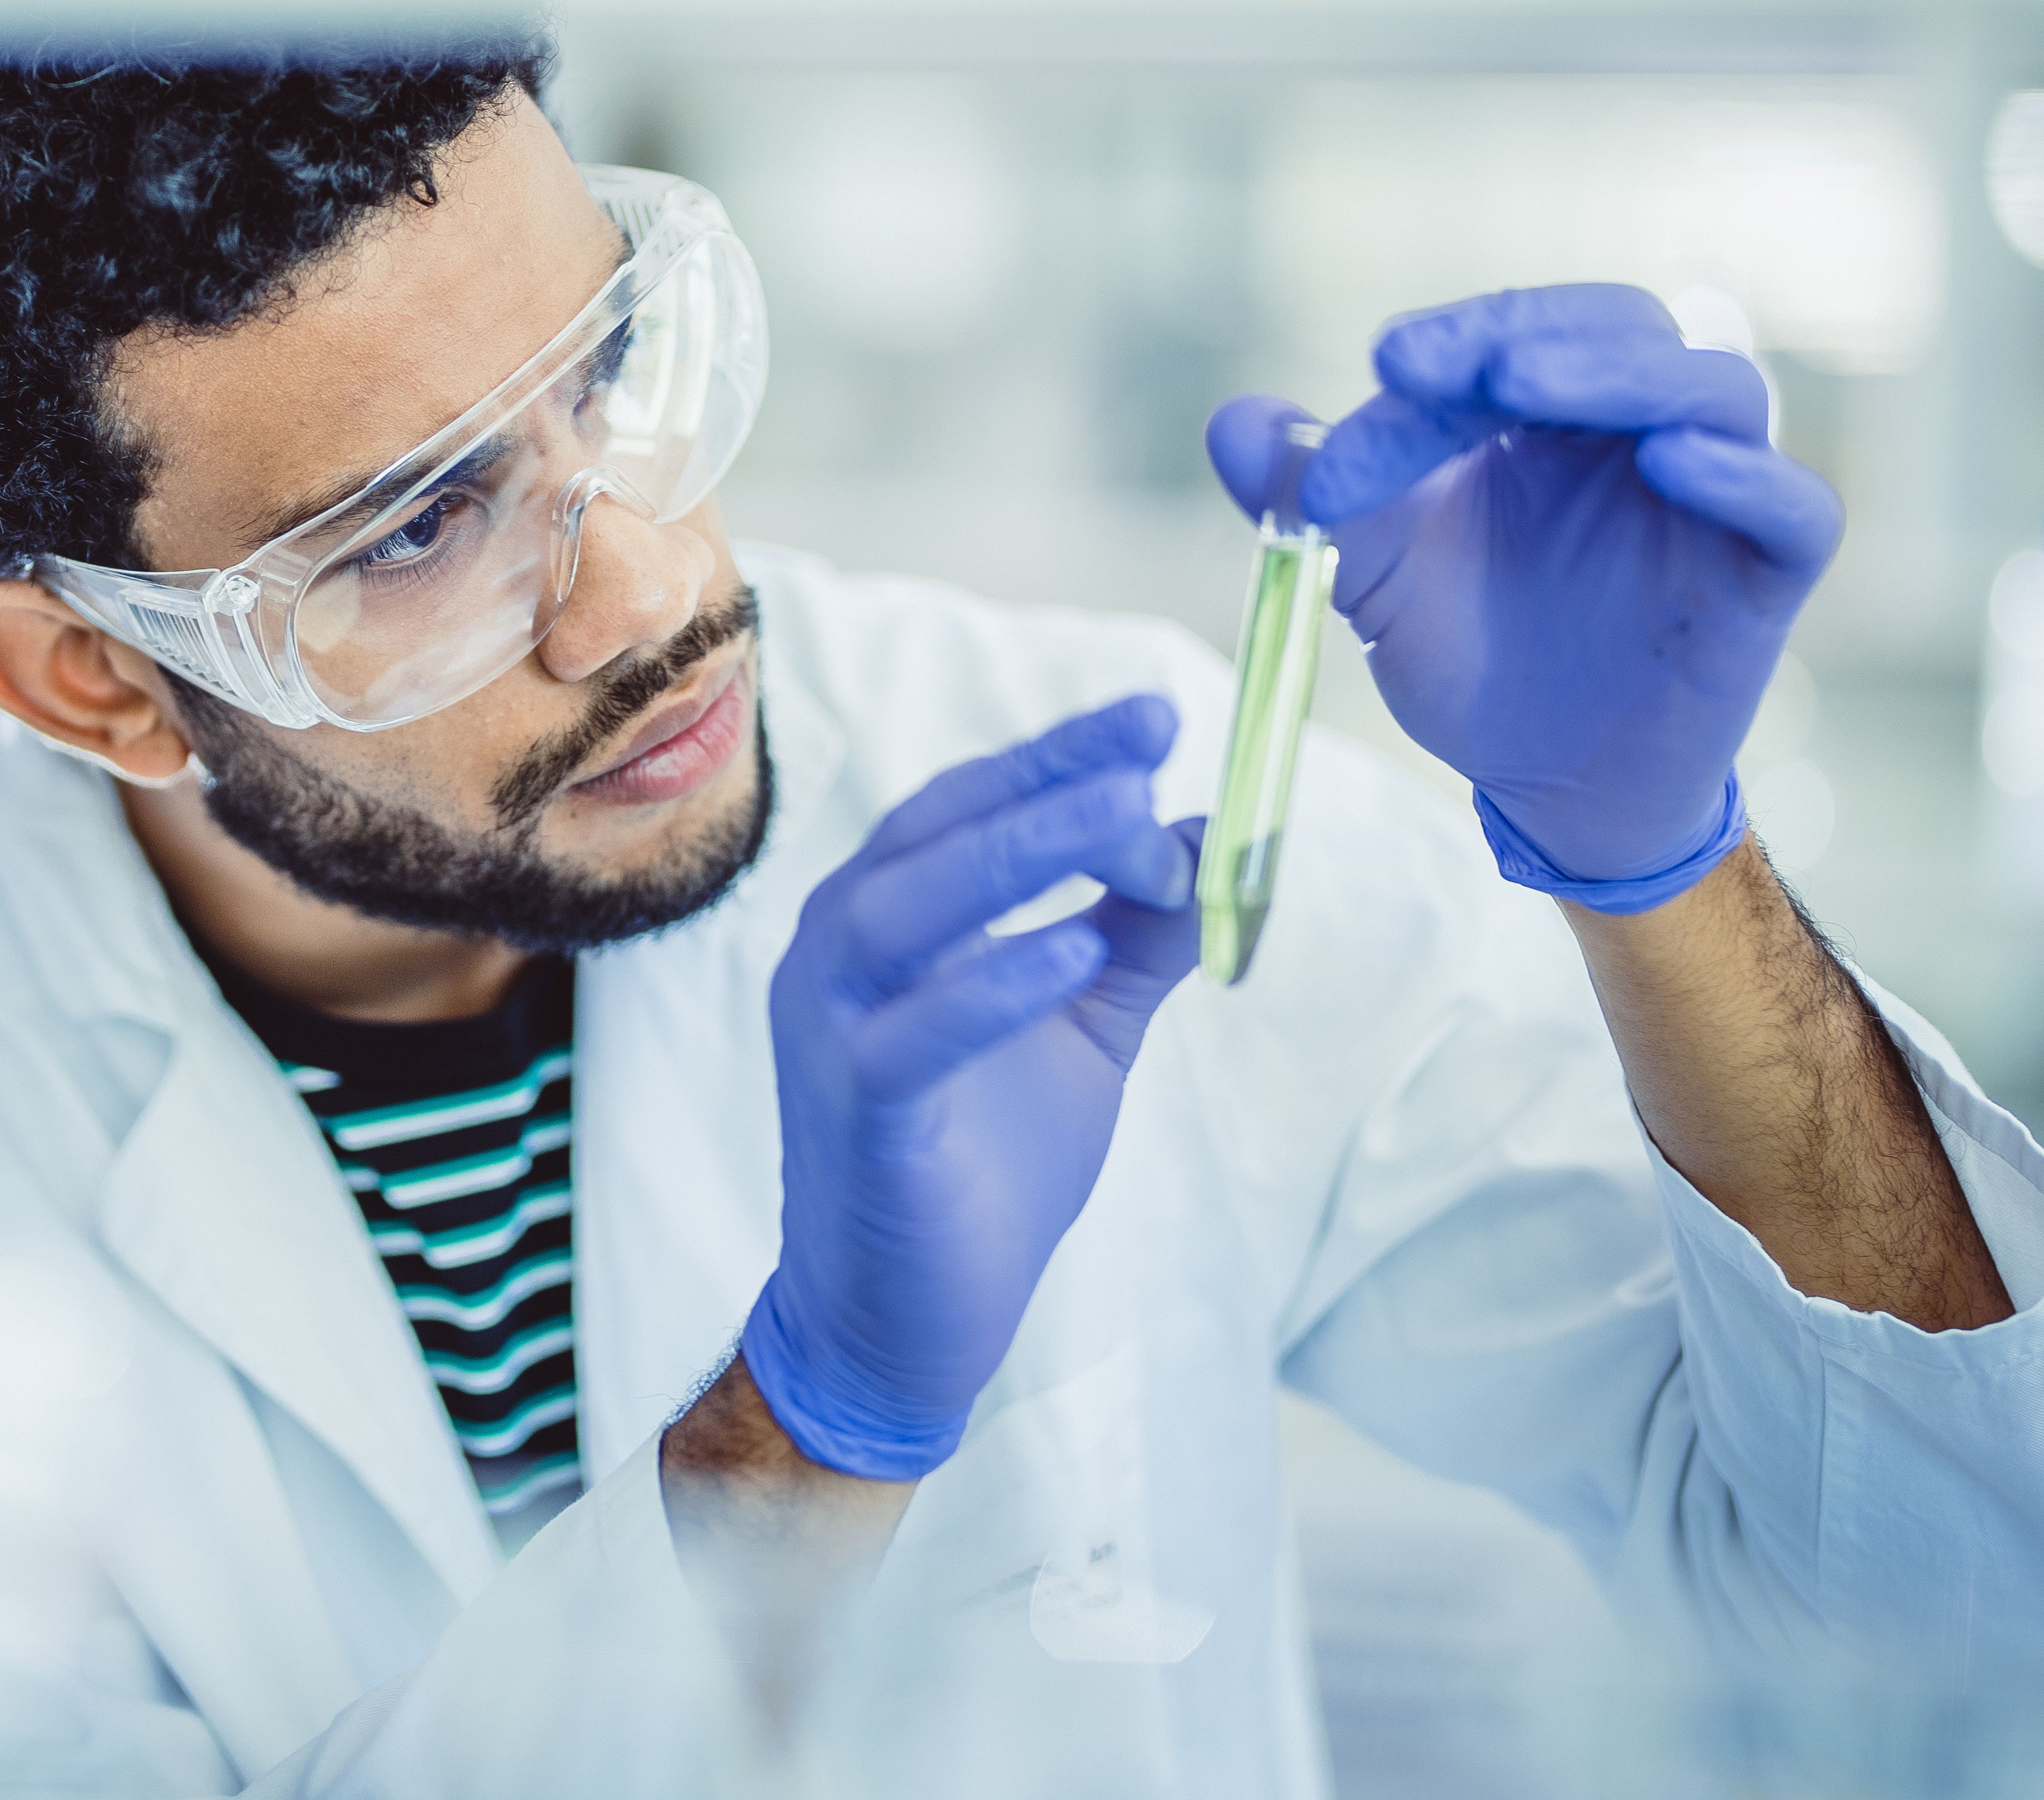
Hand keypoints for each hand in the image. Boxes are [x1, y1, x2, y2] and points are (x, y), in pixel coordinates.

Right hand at [740, 697, 1201, 1480]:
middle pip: (937, 833)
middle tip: (1148, 744)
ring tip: (1126, 817)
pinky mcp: (855, 1109)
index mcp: (882, 919)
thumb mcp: (1081, 1031)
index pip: (967, 804)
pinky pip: (915, 1031)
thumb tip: (1211, 841)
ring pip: (909, 908)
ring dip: (1020, 852)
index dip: (1057, 756)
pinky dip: (992, 984)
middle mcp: (837, 951)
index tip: (1154, 720)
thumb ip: (1133, 938)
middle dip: (1046, 781)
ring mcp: (832, 1028)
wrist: (899, 1323)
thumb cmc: (982, 1165)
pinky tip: (1076, 951)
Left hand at [1207, 285, 1843, 903]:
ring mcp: (1714, 498)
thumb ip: (1310, 489)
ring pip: (1712, 392)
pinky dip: (1741, 475)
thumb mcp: (1369, 568)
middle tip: (1438, 364)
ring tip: (1530, 384)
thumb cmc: (1471, 652)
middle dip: (1529, 334)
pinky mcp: (1766, 575)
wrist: (1540, 784)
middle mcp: (1643, 431)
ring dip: (1623, 375)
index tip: (1384, 363)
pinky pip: (1792, 506)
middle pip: (1621, 330)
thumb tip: (1229, 422)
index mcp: (1553, 412)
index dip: (1455, 342)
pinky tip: (1670, 461)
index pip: (1518, 336)